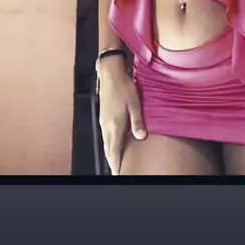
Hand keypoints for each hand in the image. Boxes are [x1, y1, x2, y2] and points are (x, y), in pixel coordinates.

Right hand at [98, 57, 146, 175]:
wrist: (110, 73)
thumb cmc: (123, 86)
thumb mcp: (135, 104)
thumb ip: (137, 122)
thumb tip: (141, 136)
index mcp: (114, 125)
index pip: (114, 151)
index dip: (116, 163)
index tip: (119, 172)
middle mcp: (106, 125)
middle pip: (108, 150)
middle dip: (113, 162)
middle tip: (118, 171)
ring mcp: (103, 121)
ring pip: (106, 143)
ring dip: (111, 153)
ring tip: (116, 162)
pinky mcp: (104, 116)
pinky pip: (106, 136)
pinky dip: (110, 144)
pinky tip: (115, 144)